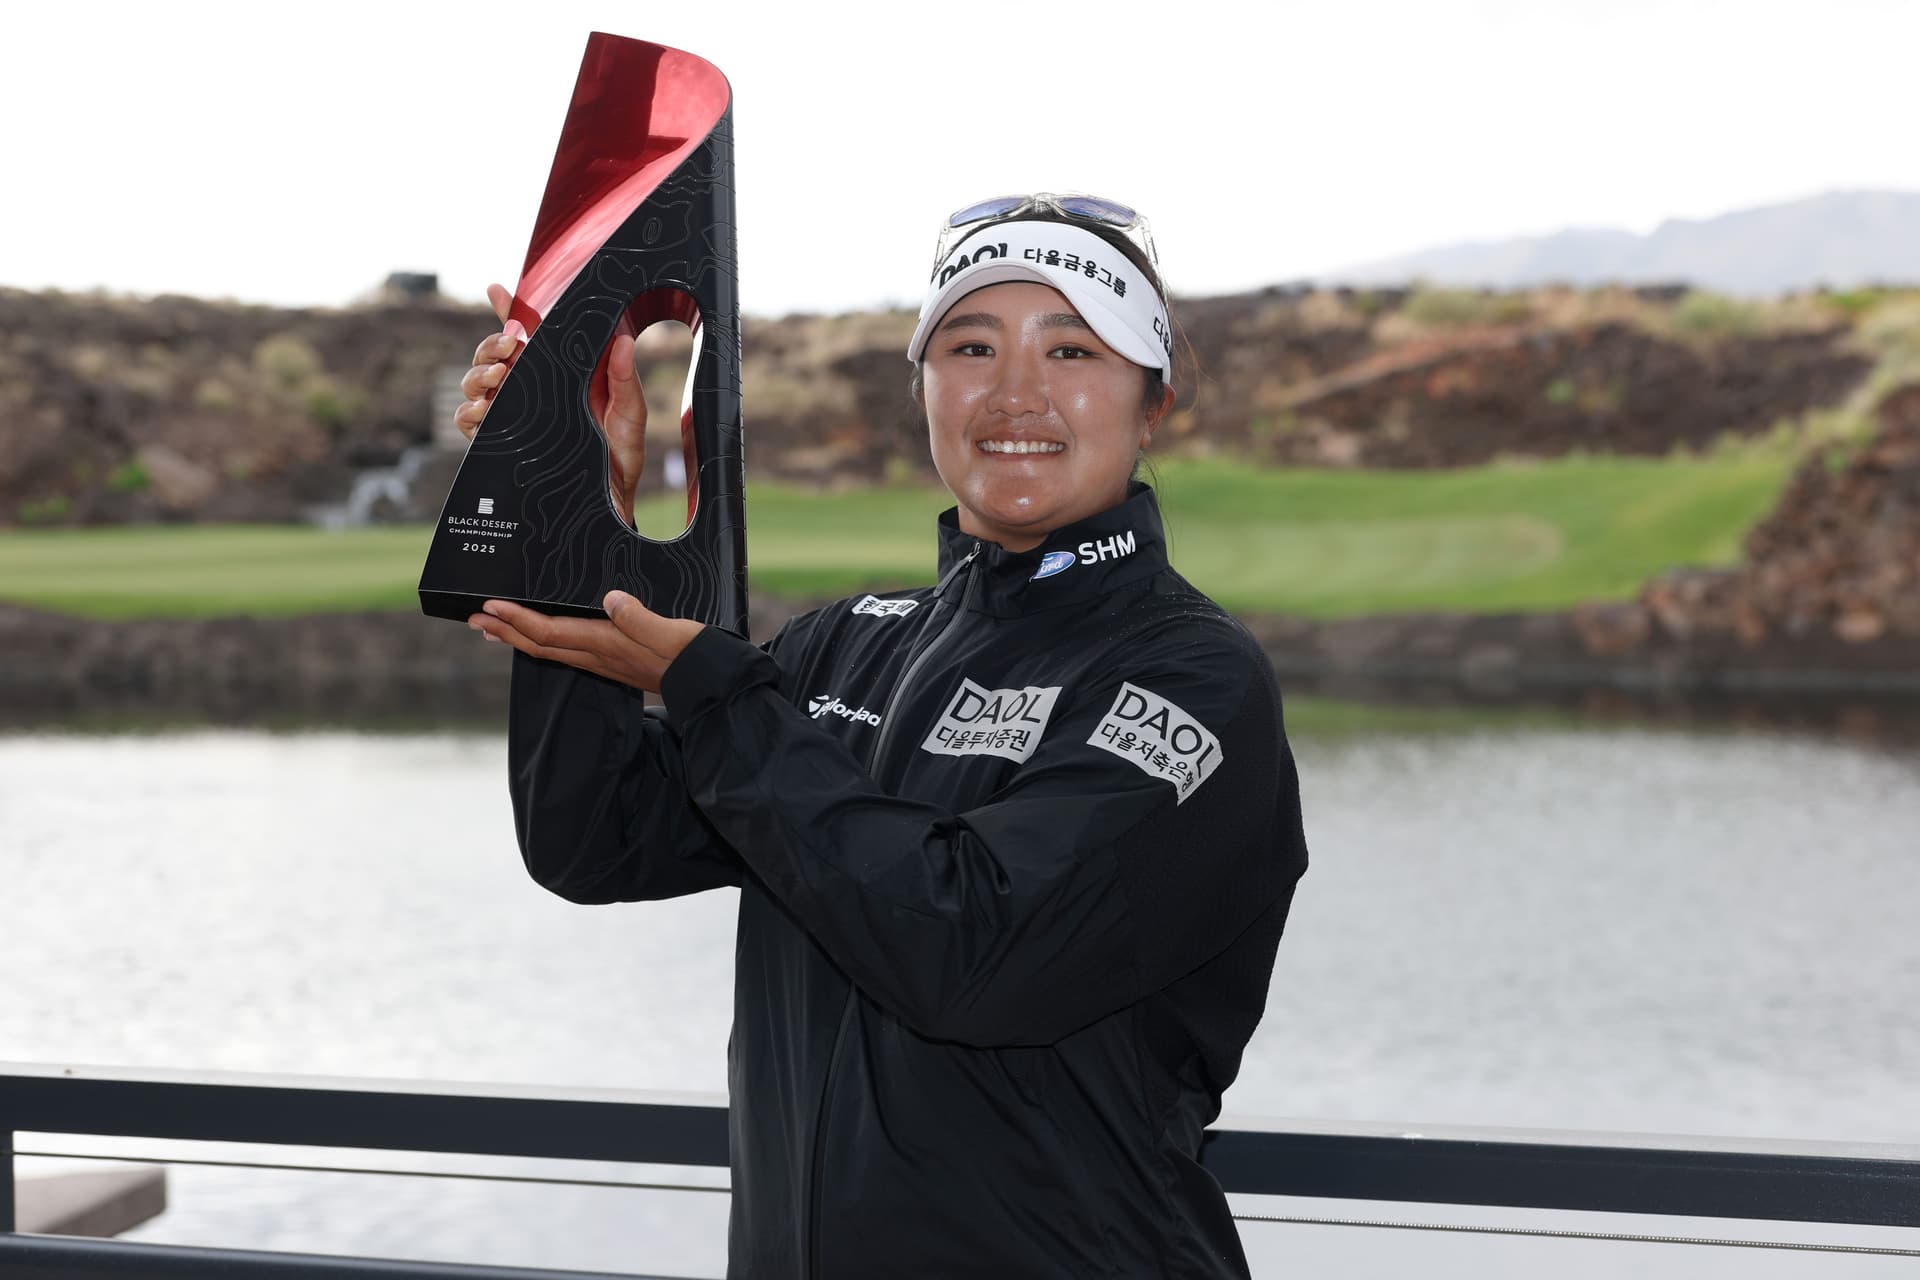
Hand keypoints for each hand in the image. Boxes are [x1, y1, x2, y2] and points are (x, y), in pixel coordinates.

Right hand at [453, 283, 648, 524]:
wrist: (610, 503)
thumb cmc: (621, 459)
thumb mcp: (630, 416)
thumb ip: (624, 379)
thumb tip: (621, 339)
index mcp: (560, 376)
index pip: (530, 338)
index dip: (511, 312)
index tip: (498, 291)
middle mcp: (531, 392)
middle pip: (493, 356)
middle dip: (491, 345)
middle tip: (508, 348)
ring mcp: (513, 417)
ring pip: (475, 383)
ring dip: (478, 373)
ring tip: (497, 376)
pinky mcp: (501, 443)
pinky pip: (469, 422)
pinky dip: (469, 410)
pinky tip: (485, 408)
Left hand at [468, 591, 703, 693]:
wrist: (708, 680)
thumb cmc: (691, 654)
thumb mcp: (670, 631)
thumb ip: (640, 617)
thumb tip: (611, 598)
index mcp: (605, 644)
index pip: (549, 631)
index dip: (517, 619)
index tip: (490, 606)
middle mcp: (597, 655)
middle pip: (539, 644)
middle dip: (505, 630)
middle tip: (474, 618)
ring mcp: (602, 661)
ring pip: (549, 649)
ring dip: (518, 637)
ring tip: (494, 627)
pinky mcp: (611, 661)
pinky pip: (565, 651)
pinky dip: (543, 641)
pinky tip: (540, 637)